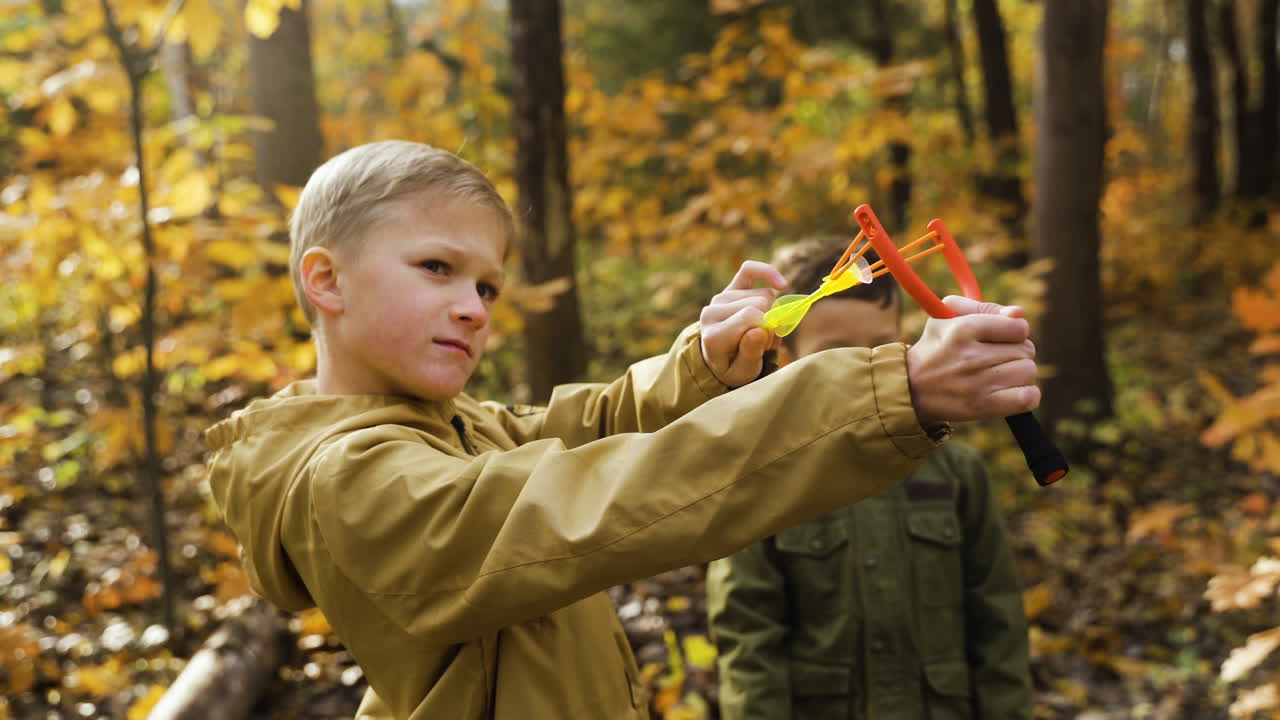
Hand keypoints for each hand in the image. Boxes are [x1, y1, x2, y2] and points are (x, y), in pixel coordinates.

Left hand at [700, 261, 787, 387]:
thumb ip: (750, 354)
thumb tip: (760, 329)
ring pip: (763, 294)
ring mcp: (720, 298)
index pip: (751, 317)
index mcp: (713, 335)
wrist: (719, 358)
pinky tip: (782, 284)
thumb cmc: (734, 367)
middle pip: (759, 304)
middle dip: (770, 322)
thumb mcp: (742, 373)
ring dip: (771, 312)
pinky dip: (768, 273)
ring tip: (762, 330)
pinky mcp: (729, 288)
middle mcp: (712, 312)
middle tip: (765, 340)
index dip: (767, 330)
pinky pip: (750, 270)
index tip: (765, 345)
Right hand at [905, 296, 1039, 425]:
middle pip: (1026, 350)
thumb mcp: (946, 317)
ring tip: (1000, 376)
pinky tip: (1011, 392)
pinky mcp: (984, 406)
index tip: (1002, 339)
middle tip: (996, 359)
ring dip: (1020, 374)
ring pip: (1029, 372)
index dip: (1015, 332)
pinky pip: (1028, 397)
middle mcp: (971, 356)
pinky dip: (1026, 395)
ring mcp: (978, 383)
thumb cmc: (935, 348)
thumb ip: (984, 308)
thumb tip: (1019, 313)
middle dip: (1016, 353)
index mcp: (963, 329)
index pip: (1019, 327)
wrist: (911, 388)